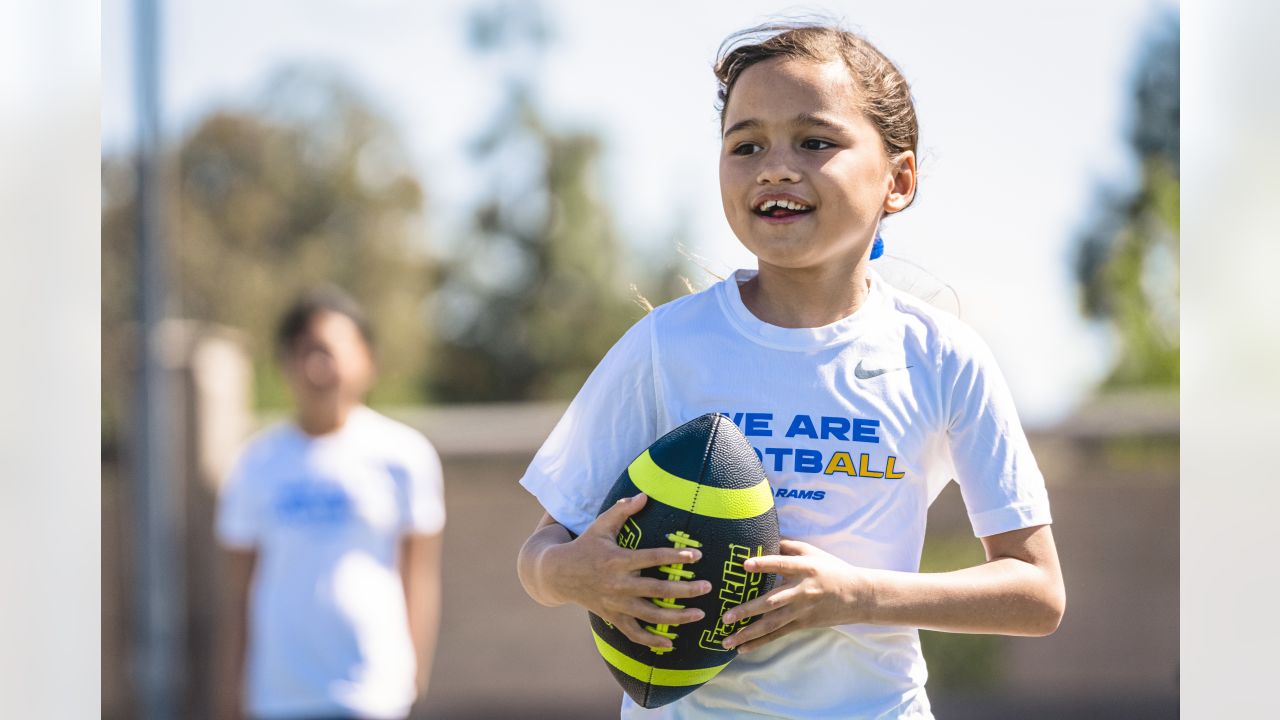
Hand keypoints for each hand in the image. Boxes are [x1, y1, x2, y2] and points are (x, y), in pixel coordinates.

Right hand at [543, 493, 711, 648]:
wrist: (559, 574)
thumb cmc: (585, 545)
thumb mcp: (601, 525)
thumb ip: (622, 510)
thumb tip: (644, 495)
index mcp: (618, 560)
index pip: (652, 558)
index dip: (675, 557)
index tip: (696, 555)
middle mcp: (618, 585)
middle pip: (657, 591)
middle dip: (685, 590)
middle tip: (707, 587)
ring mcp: (616, 604)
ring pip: (651, 616)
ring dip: (677, 617)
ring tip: (699, 614)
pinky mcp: (613, 617)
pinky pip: (634, 634)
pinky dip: (652, 641)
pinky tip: (671, 643)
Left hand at [720, 539, 874, 652]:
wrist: (857, 596)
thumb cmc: (831, 569)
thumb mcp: (812, 552)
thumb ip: (787, 545)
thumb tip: (762, 535)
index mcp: (804, 568)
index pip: (782, 564)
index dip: (764, 564)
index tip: (745, 564)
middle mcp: (801, 591)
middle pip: (772, 602)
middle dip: (748, 610)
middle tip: (725, 616)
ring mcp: (801, 611)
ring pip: (772, 624)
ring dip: (748, 633)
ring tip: (726, 640)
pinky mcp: (802, 624)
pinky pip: (777, 635)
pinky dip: (759, 642)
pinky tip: (741, 648)